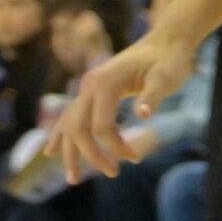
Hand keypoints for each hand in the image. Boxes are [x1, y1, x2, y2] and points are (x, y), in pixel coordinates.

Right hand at [49, 33, 199, 183]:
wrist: (165, 41)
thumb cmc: (169, 59)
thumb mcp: (168, 75)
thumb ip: (154, 94)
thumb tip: (144, 115)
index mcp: (104, 82)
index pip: (101, 125)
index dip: (116, 145)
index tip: (135, 159)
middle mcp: (89, 85)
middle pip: (77, 127)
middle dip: (88, 155)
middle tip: (111, 174)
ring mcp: (87, 88)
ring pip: (68, 124)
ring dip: (69, 152)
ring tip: (72, 180)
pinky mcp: (91, 92)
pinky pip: (70, 117)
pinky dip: (61, 135)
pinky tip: (52, 152)